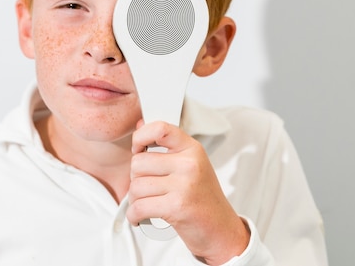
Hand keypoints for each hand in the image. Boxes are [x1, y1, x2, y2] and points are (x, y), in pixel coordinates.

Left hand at [127, 120, 249, 264]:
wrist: (221, 229)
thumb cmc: (202, 198)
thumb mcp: (191, 165)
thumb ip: (167, 147)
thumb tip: (140, 124)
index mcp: (192, 149)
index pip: (160, 128)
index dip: (140, 136)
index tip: (137, 149)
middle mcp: (189, 164)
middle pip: (139, 162)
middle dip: (136, 178)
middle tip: (146, 189)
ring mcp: (184, 185)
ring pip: (136, 186)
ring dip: (134, 199)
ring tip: (146, 203)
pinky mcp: (176, 207)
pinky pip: (138, 207)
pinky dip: (133, 215)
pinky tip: (140, 216)